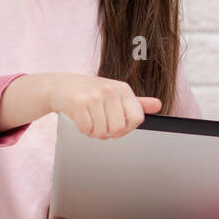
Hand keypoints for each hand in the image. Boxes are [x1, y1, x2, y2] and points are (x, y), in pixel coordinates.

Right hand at [47, 72, 161, 139]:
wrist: (60, 85)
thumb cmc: (91, 92)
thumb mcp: (115, 94)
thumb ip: (137, 103)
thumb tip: (158, 105)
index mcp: (124, 89)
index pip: (137, 119)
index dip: (127, 129)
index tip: (117, 126)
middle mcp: (111, 90)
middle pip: (119, 128)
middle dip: (108, 132)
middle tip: (100, 123)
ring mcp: (94, 96)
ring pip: (102, 131)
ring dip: (94, 132)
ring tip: (90, 119)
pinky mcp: (78, 103)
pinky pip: (87, 129)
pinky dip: (83, 130)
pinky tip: (81, 119)